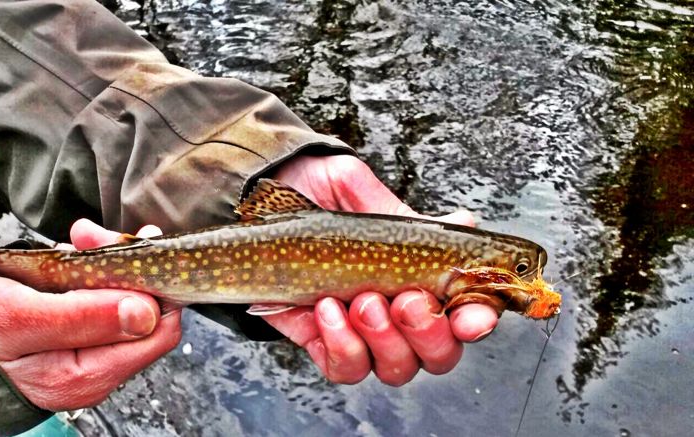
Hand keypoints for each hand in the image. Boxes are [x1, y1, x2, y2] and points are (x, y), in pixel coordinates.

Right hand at [0, 220, 180, 410]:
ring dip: (109, 263)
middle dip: (126, 267)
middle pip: (147, 314)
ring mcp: (89, 356)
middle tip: (93, 236)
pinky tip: (73, 255)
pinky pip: (104, 300)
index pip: (157, 331)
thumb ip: (83, 317)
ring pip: (126, 301)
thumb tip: (145, 313)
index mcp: (85, 376)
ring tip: (81, 238)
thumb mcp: (20, 316)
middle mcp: (96, 372)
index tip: (123, 249)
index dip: (148, 285)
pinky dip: (93, 271)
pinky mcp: (79, 338)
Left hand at [264, 154, 498, 385]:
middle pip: (439, 354)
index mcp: (424, 278)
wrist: (265, 202)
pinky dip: (342, 344)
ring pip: (396, 367)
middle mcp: (401, 315)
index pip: (467, 313)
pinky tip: (326, 308)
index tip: (471, 315)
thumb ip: (408, 215)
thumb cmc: (321, 198)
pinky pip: (346, 367)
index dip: (477, 319)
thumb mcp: (364, 195)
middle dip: (428, 332)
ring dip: (384, 338)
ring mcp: (365, 335)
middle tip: (405, 299)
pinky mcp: (325, 343)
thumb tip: (464, 221)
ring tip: (361, 299)